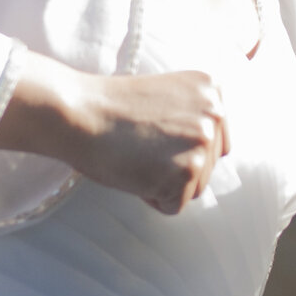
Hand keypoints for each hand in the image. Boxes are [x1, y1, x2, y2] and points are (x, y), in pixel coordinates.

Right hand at [0, 58, 226, 215]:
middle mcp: (215, 114)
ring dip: (164, 183)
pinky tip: (133, 171)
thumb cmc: (111, 108)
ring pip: (194, 189)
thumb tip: (207, 156)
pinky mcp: (186, 171)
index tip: (154, 137)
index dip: (180, 149)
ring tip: (136, 156)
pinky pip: (174, 205)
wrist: (80, 113)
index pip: (215, 142)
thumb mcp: (168, 98)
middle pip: (207, 167)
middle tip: (140, 147)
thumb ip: (194, 118)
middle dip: (174, 167)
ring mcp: (202, 142)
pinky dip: (151, 197)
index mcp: (212, 90)